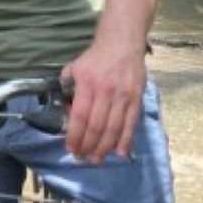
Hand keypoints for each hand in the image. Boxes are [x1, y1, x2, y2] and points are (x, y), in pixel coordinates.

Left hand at [61, 39, 145, 162]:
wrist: (121, 42)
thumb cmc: (95, 57)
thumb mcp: (75, 67)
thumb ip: (68, 87)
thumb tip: (66, 110)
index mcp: (88, 84)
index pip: (80, 116)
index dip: (75, 136)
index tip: (71, 148)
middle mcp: (106, 92)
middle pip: (97, 126)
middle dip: (88, 146)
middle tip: (82, 157)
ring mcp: (123, 96)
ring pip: (114, 129)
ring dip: (105, 148)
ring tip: (97, 159)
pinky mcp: (137, 99)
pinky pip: (131, 124)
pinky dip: (126, 141)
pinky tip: (120, 153)